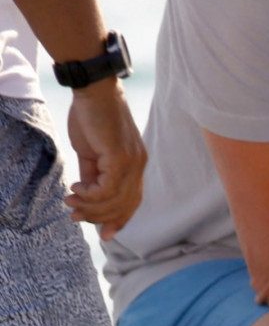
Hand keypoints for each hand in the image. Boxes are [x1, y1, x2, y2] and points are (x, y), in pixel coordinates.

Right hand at [64, 80, 146, 238]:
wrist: (94, 92)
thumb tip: (86, 196)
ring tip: (71, 201)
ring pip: (114, 201)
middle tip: (75, 215)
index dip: (120, 219)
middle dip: (99, 217)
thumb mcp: (92, 153)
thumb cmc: (92, 118)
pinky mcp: (121, 157)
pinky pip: (106, 189)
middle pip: (124, 205)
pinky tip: (76, 187)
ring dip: (89, 206)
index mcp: (136, 164)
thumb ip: (93, 174)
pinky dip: (89, 194)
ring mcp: (132, 161)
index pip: (133, 200)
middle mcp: (139, 165)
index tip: (105, 234)